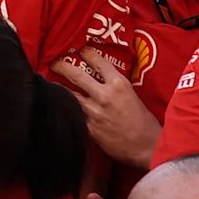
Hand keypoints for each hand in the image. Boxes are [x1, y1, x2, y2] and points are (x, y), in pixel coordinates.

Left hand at [51, 49, 164, 168]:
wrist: (148, 147)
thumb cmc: (145, 123)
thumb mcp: (134, 96)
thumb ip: (116, 87)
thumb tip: (104, 79)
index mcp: (119, 84)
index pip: (98, 62)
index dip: (87, 54)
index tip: (81, 51)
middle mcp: (104, 94)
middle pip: (77, 75)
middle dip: (63, 66)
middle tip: (55, 63)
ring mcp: (95, 111)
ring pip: (70, 95)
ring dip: (60, 89)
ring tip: (51, 84)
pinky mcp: (89, 127)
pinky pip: (74, 114)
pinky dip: (67, 108)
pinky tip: (61, 106)